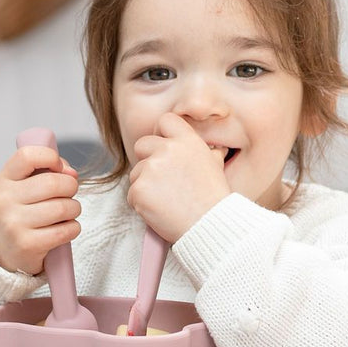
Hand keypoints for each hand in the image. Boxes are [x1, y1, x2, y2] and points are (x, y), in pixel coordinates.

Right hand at [0, 145, 80, 273]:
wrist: (3, 249)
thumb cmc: (22, 211)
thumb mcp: (25, 185)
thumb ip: (50, 170)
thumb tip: (71, 173)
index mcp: (4, 179)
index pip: (27, 156)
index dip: (50, 157)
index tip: (57, 167)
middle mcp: (5, 200)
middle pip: (54, 183)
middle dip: (71, 187)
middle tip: (68, 194)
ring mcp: (14, 224)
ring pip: (63, 207)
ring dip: (74, 209)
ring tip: (66, 213)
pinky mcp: (27, 245)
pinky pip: (66, 230)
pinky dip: (73, 228)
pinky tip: (64, 229)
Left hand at [127, 113, 230, 241]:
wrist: (209, 225)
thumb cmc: (214, 199)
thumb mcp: (215, 166)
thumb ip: (207, 152)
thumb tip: (213, 147)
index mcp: (187, 141)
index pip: (165, 120)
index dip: (162, 133)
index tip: (164, 147)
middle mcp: (168, 150)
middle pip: (142, 144)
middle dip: (148, 160)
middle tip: (163, 180)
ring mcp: (151, 168)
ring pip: (136, 172)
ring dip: (145, 185)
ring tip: (167, 201)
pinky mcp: (139, 189)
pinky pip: (132, 194)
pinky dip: (141, 204)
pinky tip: (159, 211)